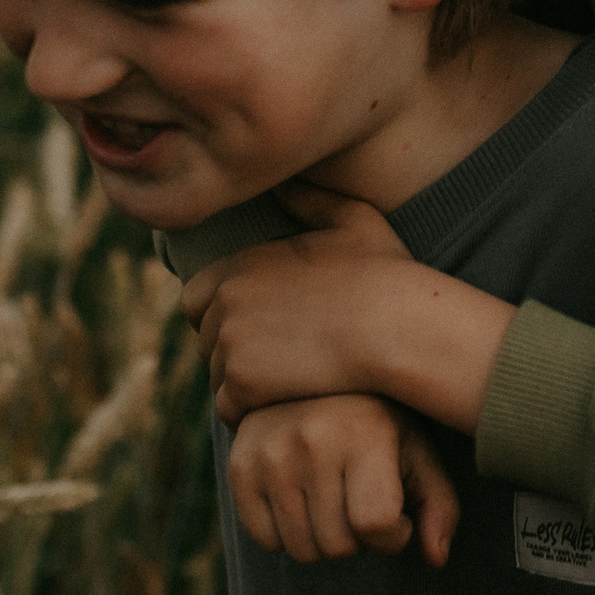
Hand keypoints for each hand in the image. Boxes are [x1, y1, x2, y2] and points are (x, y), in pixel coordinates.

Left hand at [178, 185, 413, 423]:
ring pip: (217, 376)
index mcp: (241, 264)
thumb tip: (284, 182)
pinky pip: (229, 408)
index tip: (264, 327)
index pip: (197, 298)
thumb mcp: (354, 221)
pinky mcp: (242, 386)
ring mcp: (229, 345)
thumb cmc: (386, 275)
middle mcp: (225, 301)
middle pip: (205, 341)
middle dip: (233, 352)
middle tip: (282, 360)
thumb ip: (313, 200)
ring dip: (245, 384)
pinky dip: (253, 411)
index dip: (224, 316)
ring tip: (292, 381)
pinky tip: (290, 401)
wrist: (398, 327)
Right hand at [223, 394, 459, 565]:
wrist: (312, 377)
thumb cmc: (378, 423)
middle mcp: (312, 442)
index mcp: (364, 434)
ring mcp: (269, 455)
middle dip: (359, 540)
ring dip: (325, 540)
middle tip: (361, 505)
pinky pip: (265, 541)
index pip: (376, 524)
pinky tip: (303, 501)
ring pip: (301, 550)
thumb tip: (436, 559)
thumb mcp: (418, 453)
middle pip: (338, 546)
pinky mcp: (239, 467)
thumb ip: (439, 506)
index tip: (397, 517)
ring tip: (335, 502)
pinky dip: (288, 535)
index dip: (393, 536)